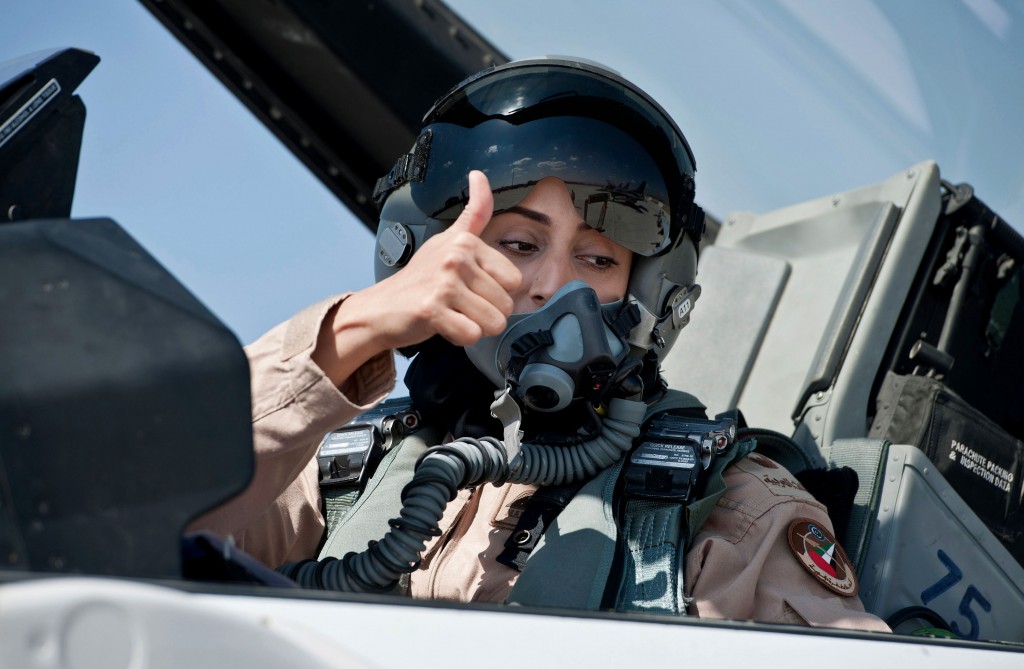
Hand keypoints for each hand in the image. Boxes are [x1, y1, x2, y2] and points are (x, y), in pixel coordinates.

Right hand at [313, 171, 521, 384]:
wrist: (381, 307)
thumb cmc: (420, 278)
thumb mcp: (448, 240)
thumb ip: (474, 213)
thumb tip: (480, 175)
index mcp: (466, 242)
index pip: (514, 280)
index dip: (495, 292)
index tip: (469, 288)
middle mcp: (456, 258)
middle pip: (506, 305)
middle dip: (485, 313)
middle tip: (458, 305)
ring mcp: (443, 283)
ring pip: (493, 323)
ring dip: (474, 327)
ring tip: (452, 314)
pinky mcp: (432, 309)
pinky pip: (471, 335)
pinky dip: (459, 338)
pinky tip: (442, 326)